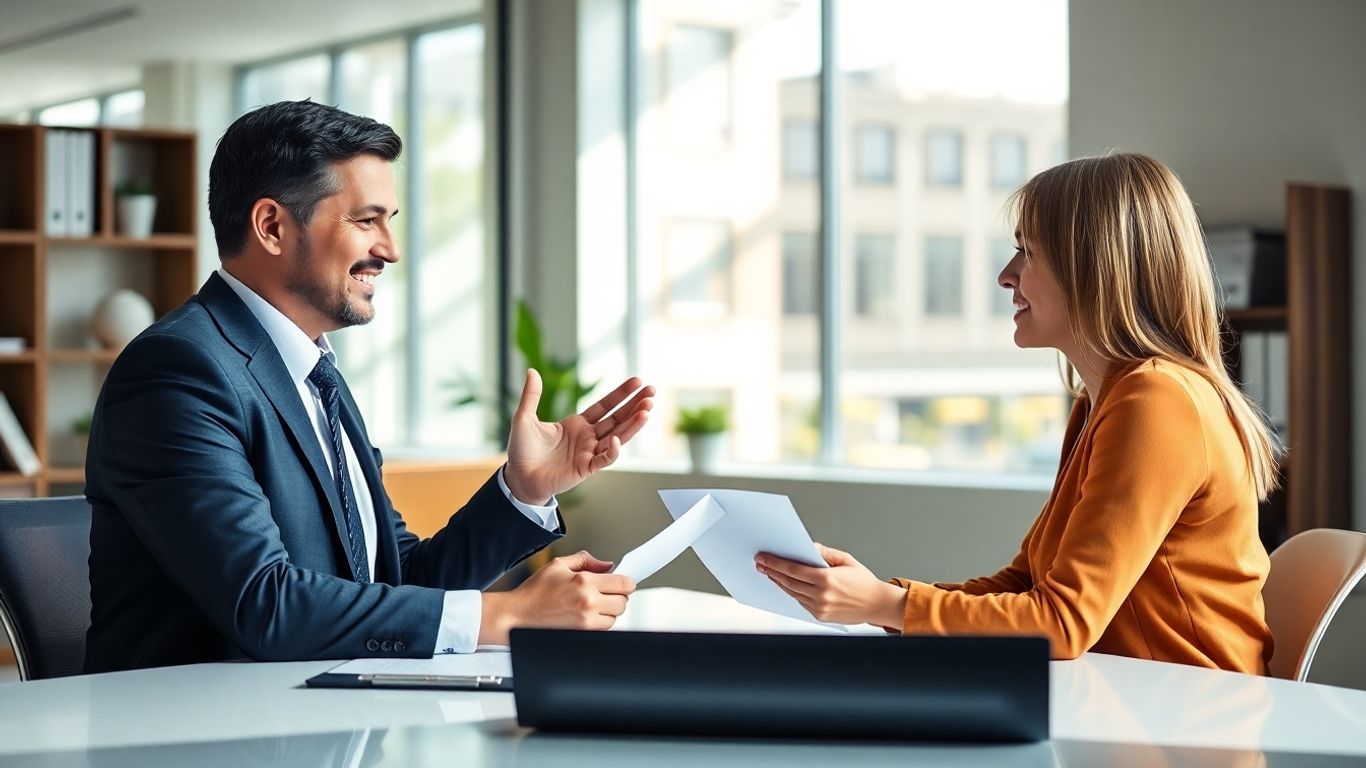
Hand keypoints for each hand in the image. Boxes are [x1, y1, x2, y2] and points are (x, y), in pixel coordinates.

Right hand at [479, 550, 635, 643]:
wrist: (516, 616)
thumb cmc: (533, 592)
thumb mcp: (558, 565)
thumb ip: (586, 560)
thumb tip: (607, 565)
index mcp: (584, 582)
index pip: (623, 584)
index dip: (627, 582)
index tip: (624, 582)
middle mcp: (588, 603)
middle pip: (623, 602)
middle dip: (617, 596)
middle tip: (606, 592)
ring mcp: (586, 622)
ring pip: (614, 618)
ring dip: (609, 611)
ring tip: (592, 604)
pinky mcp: (582, 635)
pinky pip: (602, 629)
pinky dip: (599, 623)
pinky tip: (586, 615)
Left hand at [504, 370, 654, 503]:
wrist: (517, 477)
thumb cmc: (522, 451)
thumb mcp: (524, 418)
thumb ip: (531, 395)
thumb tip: (532, 371)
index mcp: (578, 424)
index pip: (606, 406)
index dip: (621, 394)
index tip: (637, 381)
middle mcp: (588, 438)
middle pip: (618, 419)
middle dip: (635, 406)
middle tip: (652, 392)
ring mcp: (588, 453)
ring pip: (617, 437)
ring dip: (633, 425)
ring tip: (647, 409)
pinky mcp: (585, 468)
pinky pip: (603, 459)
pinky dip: (611, 451)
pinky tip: (616, 439)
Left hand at [755, 544, 905, 627]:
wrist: (877, 604)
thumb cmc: (863, 581)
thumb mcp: (845, 560)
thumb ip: (825, 553)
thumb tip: (807, 547)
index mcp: (827, 580)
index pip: (793, 570)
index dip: (775, 563)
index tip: (763, 557)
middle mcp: (821, 596)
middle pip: (788, 582)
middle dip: (772, 572)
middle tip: (760, 564)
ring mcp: (820, 608)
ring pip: (792, 593)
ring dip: (779, 582)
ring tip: (769, 573)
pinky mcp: (820, 616)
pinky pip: (801, 602)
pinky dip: (792, 592)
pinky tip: (785, 584)